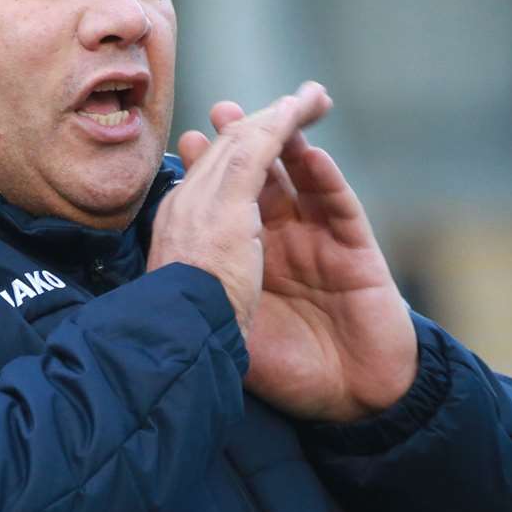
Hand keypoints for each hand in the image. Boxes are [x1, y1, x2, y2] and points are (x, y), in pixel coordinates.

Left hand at [183, 84, 416, 422]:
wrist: (344, 401)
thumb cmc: (280, 367)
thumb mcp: (226, 326)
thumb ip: (199, 297)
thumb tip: (155, 277)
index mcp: (241, 255)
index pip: (223, 199)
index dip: (209, 166)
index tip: (186, 140)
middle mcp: (278, 241)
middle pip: (260, 176)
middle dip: (242, 139)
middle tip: (221, 110)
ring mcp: (318, 242)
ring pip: (300, 178)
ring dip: (285, 142)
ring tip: (268, 114)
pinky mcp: (356, 251)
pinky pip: (338, 205)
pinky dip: (324, 178)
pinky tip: (309, 154)